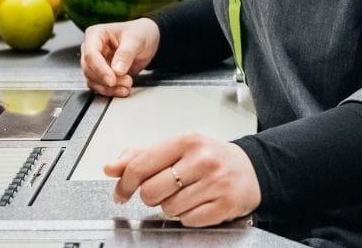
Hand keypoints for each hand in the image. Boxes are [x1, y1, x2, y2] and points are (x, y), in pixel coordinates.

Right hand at [80, 17, 159, 96]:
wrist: (148, 40)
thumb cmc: (139, 33)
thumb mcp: (136, 40)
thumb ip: (126, 54)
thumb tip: (116, 71)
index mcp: (96, 34)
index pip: (90, 54)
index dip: (100, 69)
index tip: (112, 80)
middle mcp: (92, 48)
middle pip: (89, 69)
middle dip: (106, 80)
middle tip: (126, 81)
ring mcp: (96, 61)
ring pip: (92, 80)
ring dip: (108, 88)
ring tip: (127, 85)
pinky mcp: (101, 73)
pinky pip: (99, 86)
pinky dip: (110, 91)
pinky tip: (123, 90)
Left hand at [104, 133, 260, 226]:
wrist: (249, 170)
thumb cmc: (209, 157)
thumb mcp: (176, 148)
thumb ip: (140, 156)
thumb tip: (111, 168)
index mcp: (187, 141)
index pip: (141, 165)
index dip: (125, 184)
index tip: (121, 192)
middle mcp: (202, 159)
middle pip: (151, 191)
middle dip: (152, 196)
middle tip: (165, 189)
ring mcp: (215, 183)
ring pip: (169, 209)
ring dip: (171, 206)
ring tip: (187, 194)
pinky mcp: (224, 204)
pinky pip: (188, 221)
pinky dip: (188, 217)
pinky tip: (198, 203)